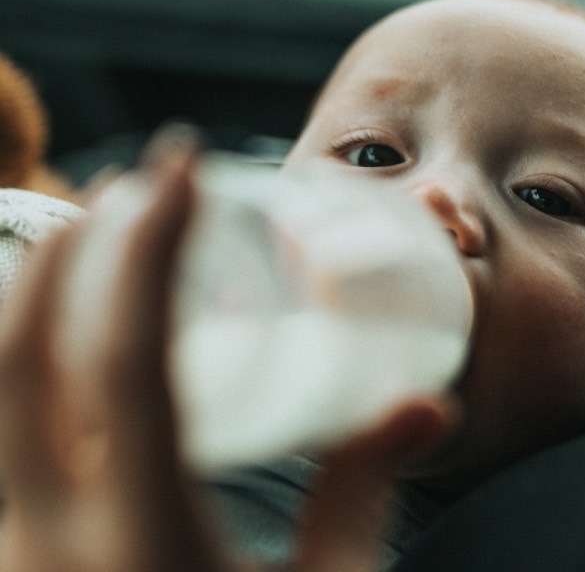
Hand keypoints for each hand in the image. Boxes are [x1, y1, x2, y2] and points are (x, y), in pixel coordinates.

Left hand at [0, 132, 453, 570]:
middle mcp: (41, 544)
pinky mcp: (5, 554)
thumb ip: (365, 493)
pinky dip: (7, 357)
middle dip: (75, 242)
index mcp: (141, 548)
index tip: (182, 166)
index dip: (147, 246)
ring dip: (23, 290)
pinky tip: (47, 332)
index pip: (122, 360)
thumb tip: (429, 404)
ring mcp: (6, 552)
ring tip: (88, 236)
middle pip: (20, 351)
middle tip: (139, 187)